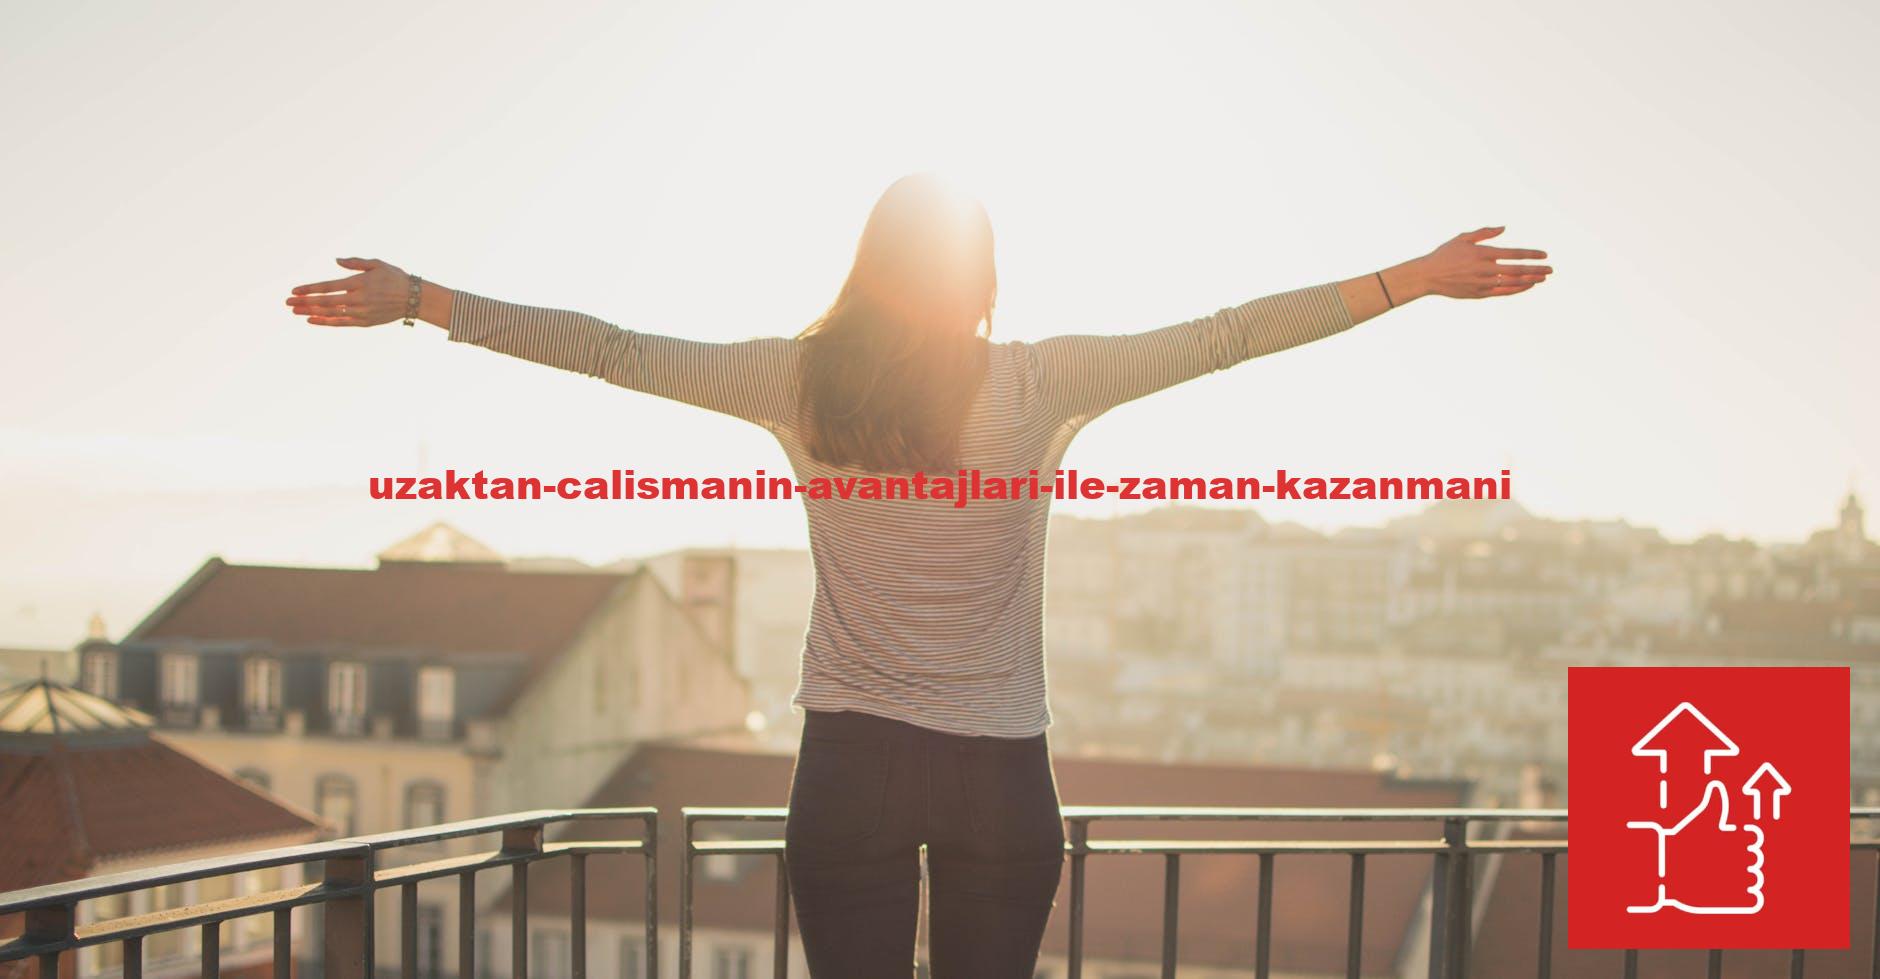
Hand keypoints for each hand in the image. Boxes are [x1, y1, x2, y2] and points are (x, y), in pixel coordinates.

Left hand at [285, 257, 414, 326]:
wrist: (414, 298)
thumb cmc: (395, 277)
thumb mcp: (376, 264)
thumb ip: (355, 263)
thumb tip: (336, 261)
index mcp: (359, 283)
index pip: (328, 286)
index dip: (310, 289)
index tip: (294, 291)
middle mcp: (359, 299)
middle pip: (325, 302)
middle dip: (305, 302)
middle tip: (287, 302)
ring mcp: (361, 312)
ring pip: (331, 314)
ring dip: (311, 312)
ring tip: (295, 311)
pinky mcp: (365, 322)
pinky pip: (341, 323)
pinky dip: (326, 322)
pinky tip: (312, 320)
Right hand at [1403, 227, 1551, 299]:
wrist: (1427, 276)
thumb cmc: (1445, 255)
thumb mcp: (1463, 238)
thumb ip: (1484, 233)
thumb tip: (1503, 228)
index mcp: (1483, 253)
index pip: (1514, 254)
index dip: (1531, 255)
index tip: (1544, 255)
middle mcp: (1485, 269)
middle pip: (1518, 270)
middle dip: (1537, 270)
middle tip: (1550, 269)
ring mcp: (1483, 283)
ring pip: (1513, 283)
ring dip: (1530, 280)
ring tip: (1542, 278)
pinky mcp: (1479, 294)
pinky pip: (1503, 292)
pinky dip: (1517, 289)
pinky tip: (1526, 286)